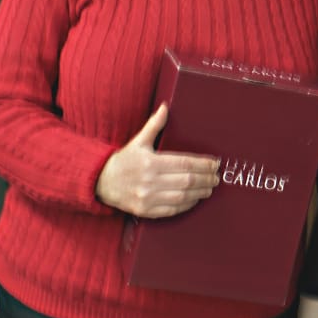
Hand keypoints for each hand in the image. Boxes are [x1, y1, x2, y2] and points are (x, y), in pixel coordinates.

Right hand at [95, 103, 219, 217]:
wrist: (100, 182)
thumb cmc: (124, 161)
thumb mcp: (138, 141)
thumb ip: (154, 126)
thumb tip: (165, 107)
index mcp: (150, 162)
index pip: (185, 163)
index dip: (203, 164)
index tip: (215, 164)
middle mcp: (150, 181)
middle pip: (187, 181)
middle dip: (206, 179)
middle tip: (217, 178)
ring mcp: (147, 197)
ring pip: (182, 196)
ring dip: (200, 193)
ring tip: (210, 188)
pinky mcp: (146, 210)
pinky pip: (172, 210)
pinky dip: (187, 205)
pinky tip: (195, 199)